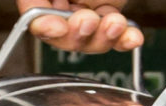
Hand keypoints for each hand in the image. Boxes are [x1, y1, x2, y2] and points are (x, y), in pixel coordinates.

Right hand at [23, 4, 143, 55]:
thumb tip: (39, 21)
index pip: (32, 17)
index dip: (43, 27)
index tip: (57, 27)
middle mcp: (59, 6)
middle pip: (60, 36)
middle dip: (76, 35)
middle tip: (87, 21)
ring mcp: (84, 12)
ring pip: (88, 40)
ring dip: (103, 37)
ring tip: (115, 23)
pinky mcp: (107, 15)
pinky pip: (114, 35)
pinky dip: (125, 39)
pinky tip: (133, 37)